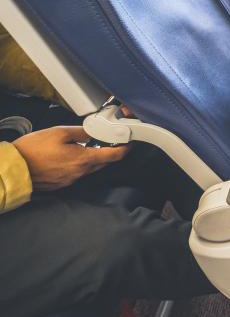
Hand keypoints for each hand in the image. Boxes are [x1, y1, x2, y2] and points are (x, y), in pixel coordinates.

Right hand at [12, 126, 129, 191]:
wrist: (15, 169)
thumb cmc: (33, 150)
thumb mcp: (60, 132)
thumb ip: (82, 132)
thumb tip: (93, 132)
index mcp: (84, 159)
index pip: (113, 156)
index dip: (124, 149)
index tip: (128, 144)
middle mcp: (80, 173)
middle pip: (103, 164)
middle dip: (108, 153)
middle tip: (108, 142)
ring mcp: (70, 180)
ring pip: (89, 169)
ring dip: (92, 159)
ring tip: (85, 147)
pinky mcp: (61, 184)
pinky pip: (76, 174)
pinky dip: (78, 166)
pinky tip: (69, 157)